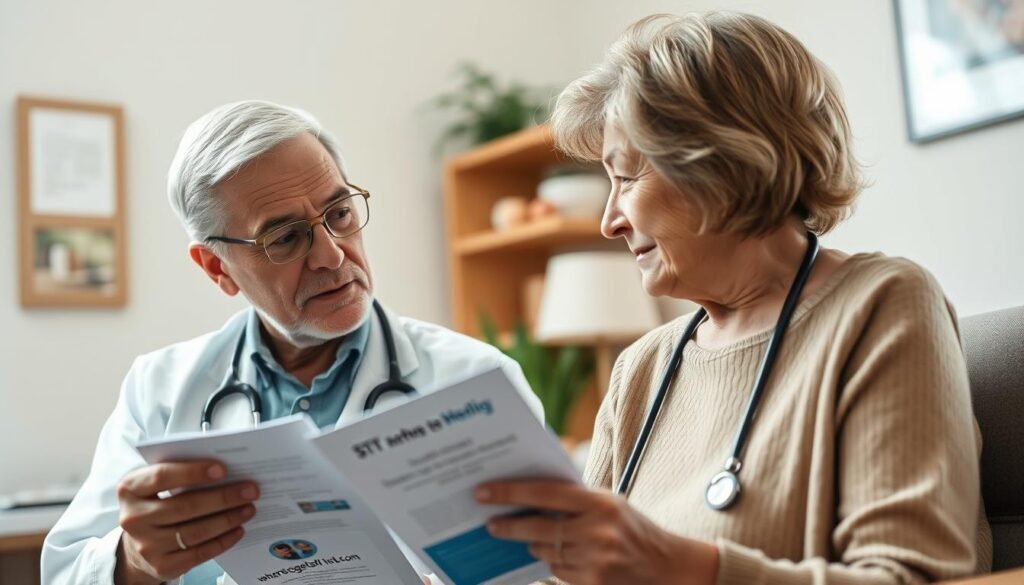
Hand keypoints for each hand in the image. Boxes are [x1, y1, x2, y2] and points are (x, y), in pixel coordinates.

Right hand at [114, 460, 258, 583]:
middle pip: (185, 506)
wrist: (138, 544)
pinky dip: (223, 541)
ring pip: (195, 531)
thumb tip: (226, 469)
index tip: (223, 469)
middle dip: (223, 497)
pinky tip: (238, 530)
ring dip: (228, 519)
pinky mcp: (161, 566)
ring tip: (248, 509)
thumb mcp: (156, 484)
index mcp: (131, 489)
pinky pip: (199, 553)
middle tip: (250, 490)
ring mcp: (146, 545)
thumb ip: (180, 472)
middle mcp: (133, 518)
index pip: (162, 477)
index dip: (193, 472)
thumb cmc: (155, 503)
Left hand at [475, 480, 717, 584]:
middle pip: (539, 527)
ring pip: (546, 552)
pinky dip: (554, 563)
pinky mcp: (594, 582)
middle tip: (490, 523)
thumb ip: (576, 499)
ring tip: (529, 537)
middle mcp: (598, 530)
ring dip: (534, 545)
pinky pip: (558, 571)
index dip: (511, 492)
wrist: (668, 566)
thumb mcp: (609, 503)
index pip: (545, 493)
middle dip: (510, 526)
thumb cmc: (633, 528)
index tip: (484, 492)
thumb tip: (529, 495)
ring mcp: (596, 560)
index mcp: (600, 502)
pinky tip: (557, 555)